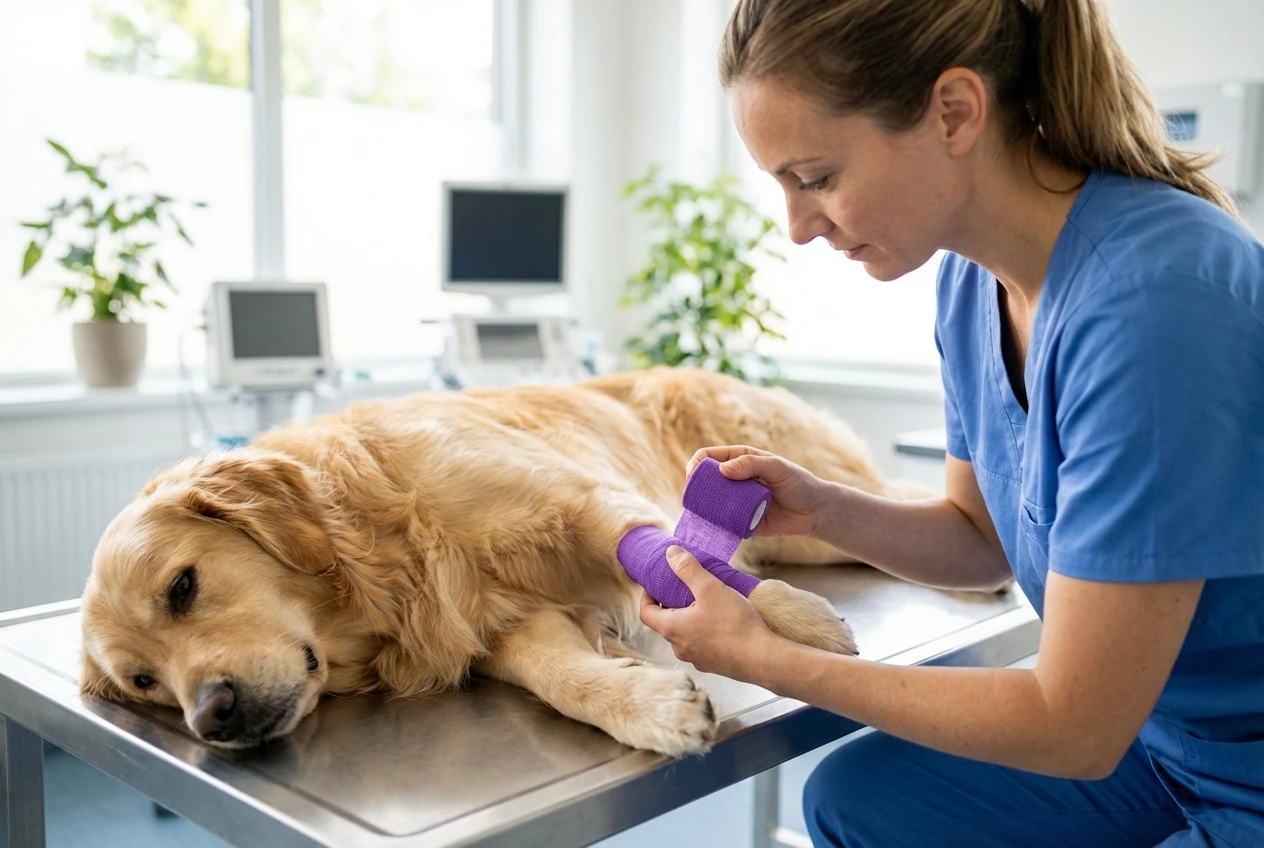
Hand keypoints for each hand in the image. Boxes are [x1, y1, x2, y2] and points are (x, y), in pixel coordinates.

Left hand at [639, 545, 782, 681]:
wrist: (763, 659)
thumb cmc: (735, 624)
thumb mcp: (710, 588)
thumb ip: (688, 569)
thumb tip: (671, 553)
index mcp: (672, 629)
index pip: (645, 613)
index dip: (647, 596)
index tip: (656, 585)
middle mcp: (679, 648)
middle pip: (666, 623)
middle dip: (672, 605)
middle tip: (686, 589)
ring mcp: (697, 659)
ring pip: (685, 635)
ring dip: (691, 619)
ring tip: (708, 603)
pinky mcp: (714, 665)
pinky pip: (703, 645)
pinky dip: (706, 632)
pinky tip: (724, 622)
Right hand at [686, 446, 827, 537]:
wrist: (815, 512)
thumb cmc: (799, 483)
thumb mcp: (778, 468)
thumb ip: (751, 465)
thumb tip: (721, 470)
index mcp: (740, 461)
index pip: (709, 457)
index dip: (696, 464)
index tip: (693, 475)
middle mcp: (735, 480)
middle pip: (705, 481)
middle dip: (696, 488)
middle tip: (694, 498)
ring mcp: (736, 502)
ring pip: (710, 503)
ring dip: (703, 508)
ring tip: (701, 514)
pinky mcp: (741, 522)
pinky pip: (723, 523)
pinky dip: (715, 526)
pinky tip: (712, 528)